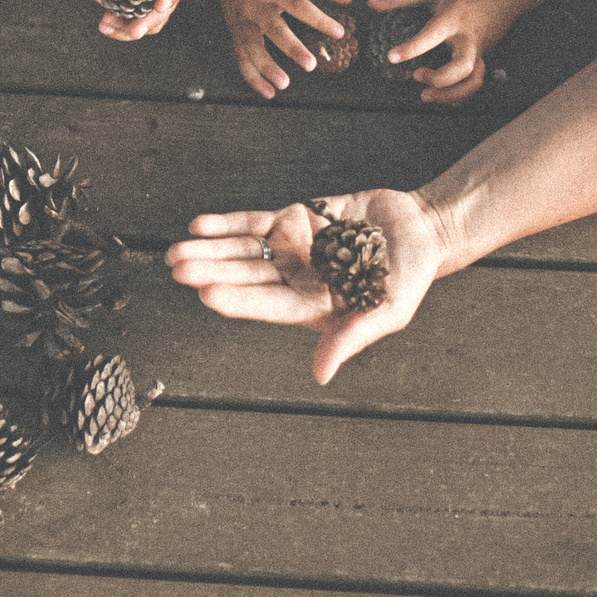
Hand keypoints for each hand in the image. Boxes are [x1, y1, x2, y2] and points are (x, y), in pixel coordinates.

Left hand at [71, 0, 192, 39]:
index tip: (160, 6)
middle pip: (166, 5)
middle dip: (150, 20)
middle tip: (134, 31)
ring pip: (152, 21)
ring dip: (131, 28)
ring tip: (107, 24)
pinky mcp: (136, 6)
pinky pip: (134, 24)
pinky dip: (120, 29)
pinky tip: (105, 25)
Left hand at [165, 189, 446, 383]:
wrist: (420, 228)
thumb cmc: (409, 275)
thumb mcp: (390, 309)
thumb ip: (354, 337)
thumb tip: (321, 375)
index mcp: (314, 308)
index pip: (270, 306)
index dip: (240, 300)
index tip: (209, 295)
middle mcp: (295, 280)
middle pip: (247, 276)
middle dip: (212, 271)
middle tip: (178, 268)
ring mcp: (291, 250)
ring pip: (243, 250)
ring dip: (209, 249)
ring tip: (176, 250)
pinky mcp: (293, 220)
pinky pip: (253, 222)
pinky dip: (227, 223)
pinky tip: (201, 225)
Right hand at [202, 0, 352, 98]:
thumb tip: (348, 0)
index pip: (298, 5)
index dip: (318, 19)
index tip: (339, 32)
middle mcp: (256, 5)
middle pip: (273, 28)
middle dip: (291, 48)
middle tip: (310, 64)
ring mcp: (243, 21)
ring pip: (252, 47)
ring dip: (266, 67)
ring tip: (283, 84)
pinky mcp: (235, 32)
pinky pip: (241, 58)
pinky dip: (252, 77)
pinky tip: (268, 92)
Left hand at [367, 0, 516, 103]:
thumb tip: (372, 4)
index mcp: (453, 18)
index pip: (432, 35)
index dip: (412, 48)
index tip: (393, 57)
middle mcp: (468, 37)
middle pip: (462, 67)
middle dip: (440, 79)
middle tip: (417, 76)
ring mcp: (479, 49)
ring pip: (473, 81)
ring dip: (452, 95)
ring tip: (427, 96)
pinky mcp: (484, 57)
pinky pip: (475, 82)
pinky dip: (459, 94)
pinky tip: (441, 95)